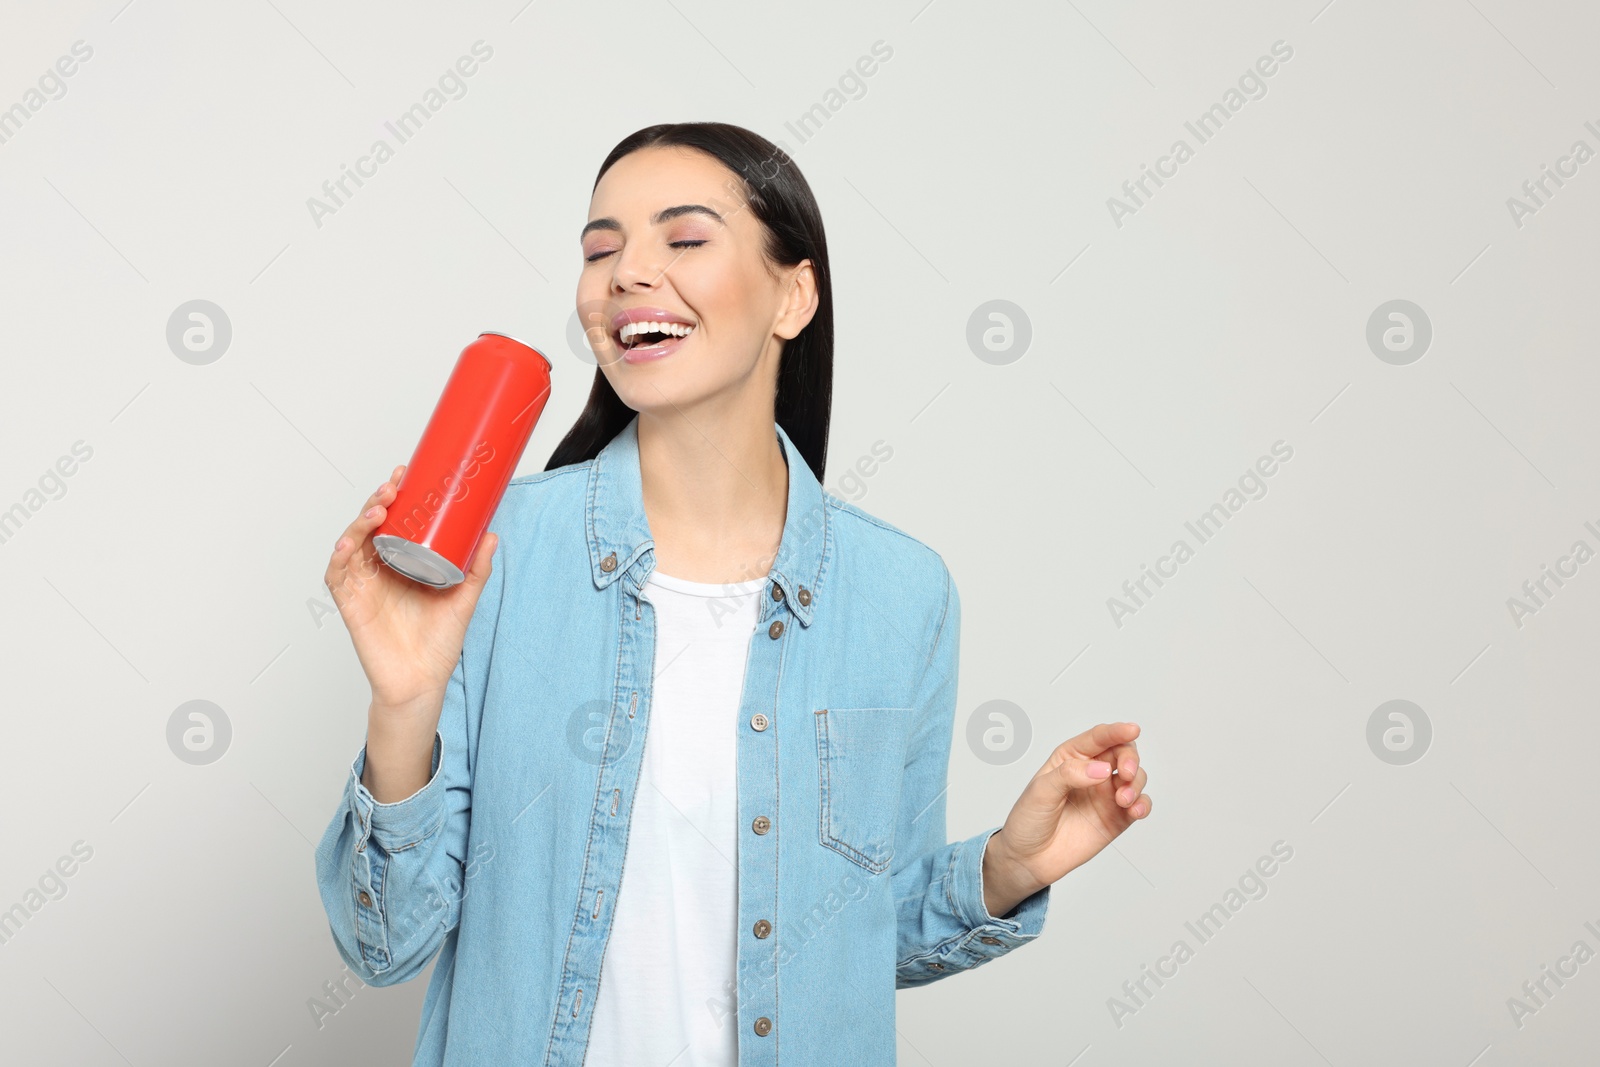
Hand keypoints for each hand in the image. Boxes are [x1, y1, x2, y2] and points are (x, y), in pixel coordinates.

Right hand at [324, 464, 499, 713]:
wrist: (423, 682)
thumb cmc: (438, 643)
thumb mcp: (463, 598)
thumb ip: (477, 569)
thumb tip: (491, 534)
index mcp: (401, 564)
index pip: (392, 521)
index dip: (394, 496)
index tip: (404, 474)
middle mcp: (378, 571)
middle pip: (369, 527)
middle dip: (376, 502)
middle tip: (393, 487)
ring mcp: (362, 587)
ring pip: (350, 544)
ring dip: (359, 523)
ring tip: (377, 509)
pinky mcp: (351, 606)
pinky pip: (337, 577)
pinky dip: (339, 558)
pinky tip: (348, 543)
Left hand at [981, 722, 1150, 916]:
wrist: (1028, 859)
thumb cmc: (1029, 819)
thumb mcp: (1040, 791)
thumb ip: (1069, 775)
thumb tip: (1102, 769)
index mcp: (1072, 757)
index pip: (1099, 737)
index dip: (1116, 731)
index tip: (1132, 730)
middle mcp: (1093, 772)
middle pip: (1122, 754)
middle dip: (1130, 759)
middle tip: (1126, 773)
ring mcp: (1106, 795)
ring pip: (1135, 777)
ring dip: (1137, 784)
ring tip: (1123, 800)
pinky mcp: (1116, 818)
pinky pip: (1139, 805)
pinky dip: (1144, 804)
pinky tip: (1136, 810)